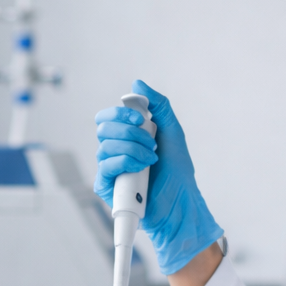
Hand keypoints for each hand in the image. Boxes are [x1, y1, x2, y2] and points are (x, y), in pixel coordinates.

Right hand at [94, 79, 223, 274]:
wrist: (181, 202)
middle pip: (103, 128)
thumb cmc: (177, 171)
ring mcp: (109, 169)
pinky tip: (142, 170)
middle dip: (130, 132)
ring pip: (105, 146)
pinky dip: (127, 162)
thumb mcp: (172, 131)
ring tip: (152, 159)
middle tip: (152, 142)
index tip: (142, 120)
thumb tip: (137, 83)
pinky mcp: (106, 187)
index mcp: (125, 137)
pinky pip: (107, 166)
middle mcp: (114, 152)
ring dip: (134, 149)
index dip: (120, 114)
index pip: (107, 117)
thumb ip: (158, 105)